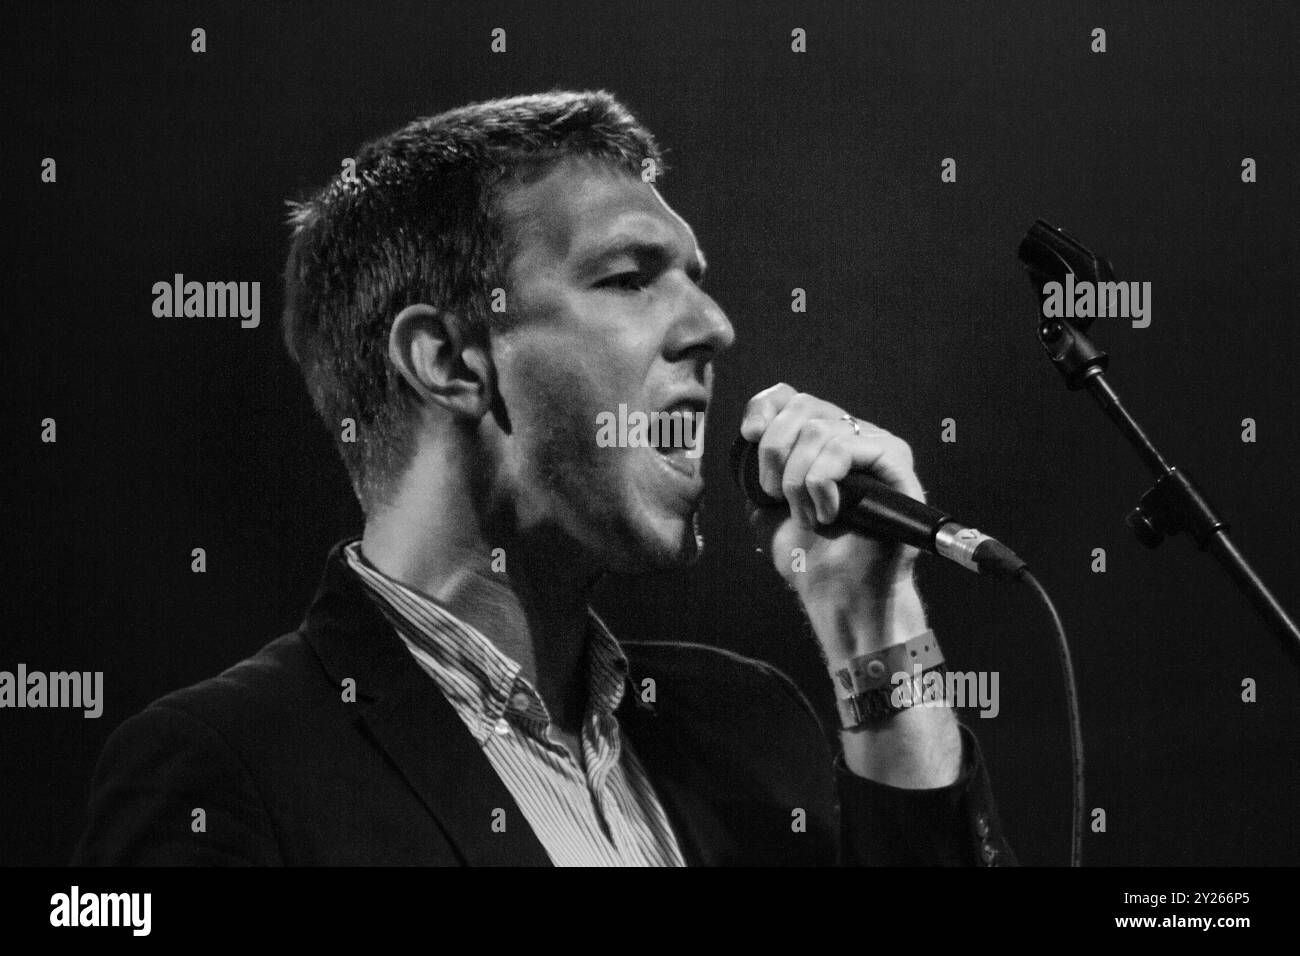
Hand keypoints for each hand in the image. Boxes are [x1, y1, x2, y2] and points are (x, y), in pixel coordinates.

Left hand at [740, 383, 927, 660]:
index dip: (766, 407)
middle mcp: (851, 437)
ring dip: (798, 480)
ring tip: (808, 514)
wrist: (836, 594)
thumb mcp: (766, 503)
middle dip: (775, 451)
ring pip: (819, 430)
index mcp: (820, 442)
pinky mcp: (896, 464)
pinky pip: (845, 448)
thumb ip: (759, 464)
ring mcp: (876, 448)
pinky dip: (822, 483)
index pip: (791, 396)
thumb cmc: (808, 557)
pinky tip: (829, 513)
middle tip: (775, 494)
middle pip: (803, 405)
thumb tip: (754, 427)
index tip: (750, 436)